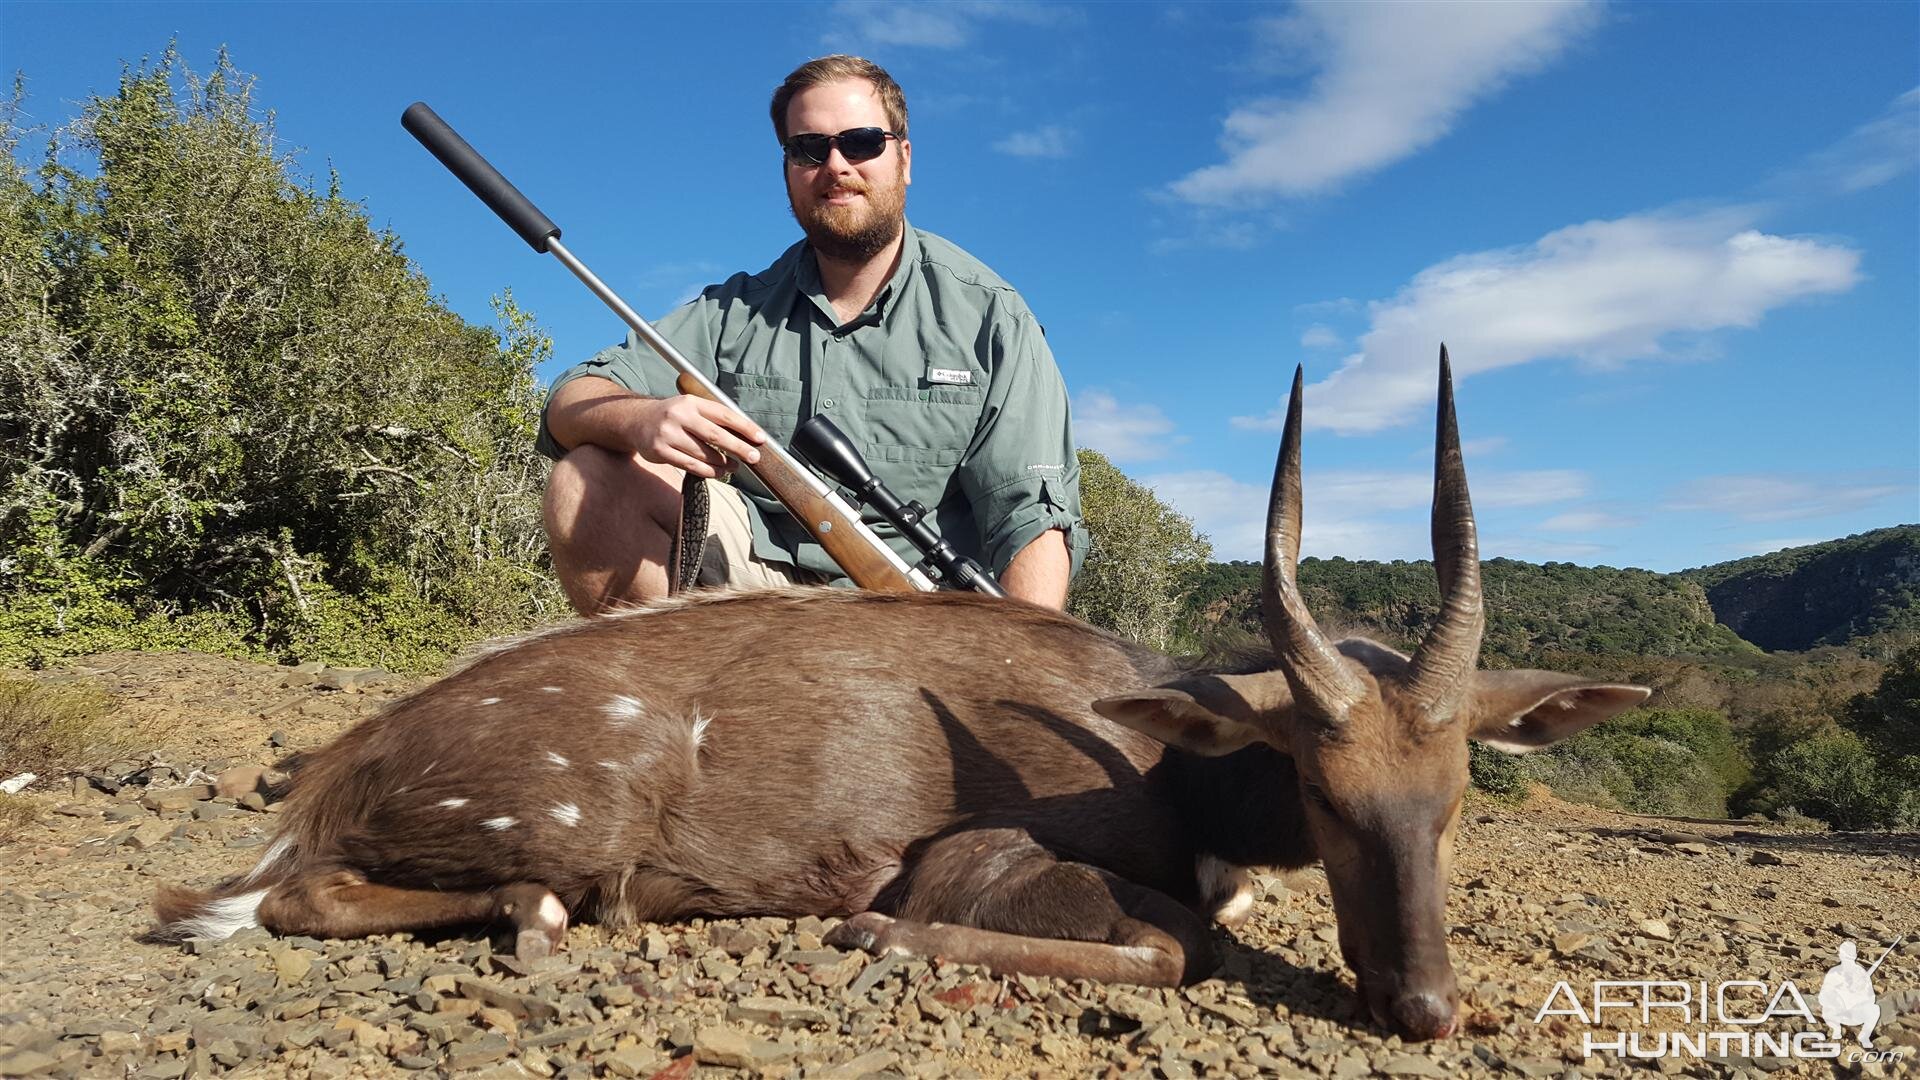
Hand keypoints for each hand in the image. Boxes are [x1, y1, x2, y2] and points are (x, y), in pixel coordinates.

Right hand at [633, 395, 766, 478]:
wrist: (635, 421)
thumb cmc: (672, 416)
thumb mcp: (690, 407)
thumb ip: (713, 417)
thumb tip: (745, 434)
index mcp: (691, 402)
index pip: (723, 414)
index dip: (744, 427)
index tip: (760, 438)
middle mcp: (679, 415)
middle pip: (715, 435)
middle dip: (738, 447)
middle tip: (754, 457)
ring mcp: (668, 434)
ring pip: (703, 454)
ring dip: (723, 463)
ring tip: (734, 466)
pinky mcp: (660, 451)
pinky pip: (690, 465)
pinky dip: (708, 471)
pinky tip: (718, 472)